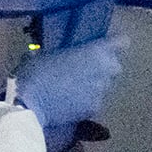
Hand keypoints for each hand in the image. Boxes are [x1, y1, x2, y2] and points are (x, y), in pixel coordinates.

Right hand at [13, 34, 125, 151]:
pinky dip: (87, 101)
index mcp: (96, 51)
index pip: (121, 42)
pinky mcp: (94, 109)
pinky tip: (72, 102)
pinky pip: (95, 101)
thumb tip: (62, 56)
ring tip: (76, 88)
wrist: (30, 103)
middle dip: (104, 67)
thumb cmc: (36, 71)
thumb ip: (64, 53)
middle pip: (115, 66)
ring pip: (104, 86)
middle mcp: (105, 71)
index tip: (106, 45)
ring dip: (95, 85)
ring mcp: (101, 92)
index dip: (115, 44)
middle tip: (87, 69)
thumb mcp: (48, 54)